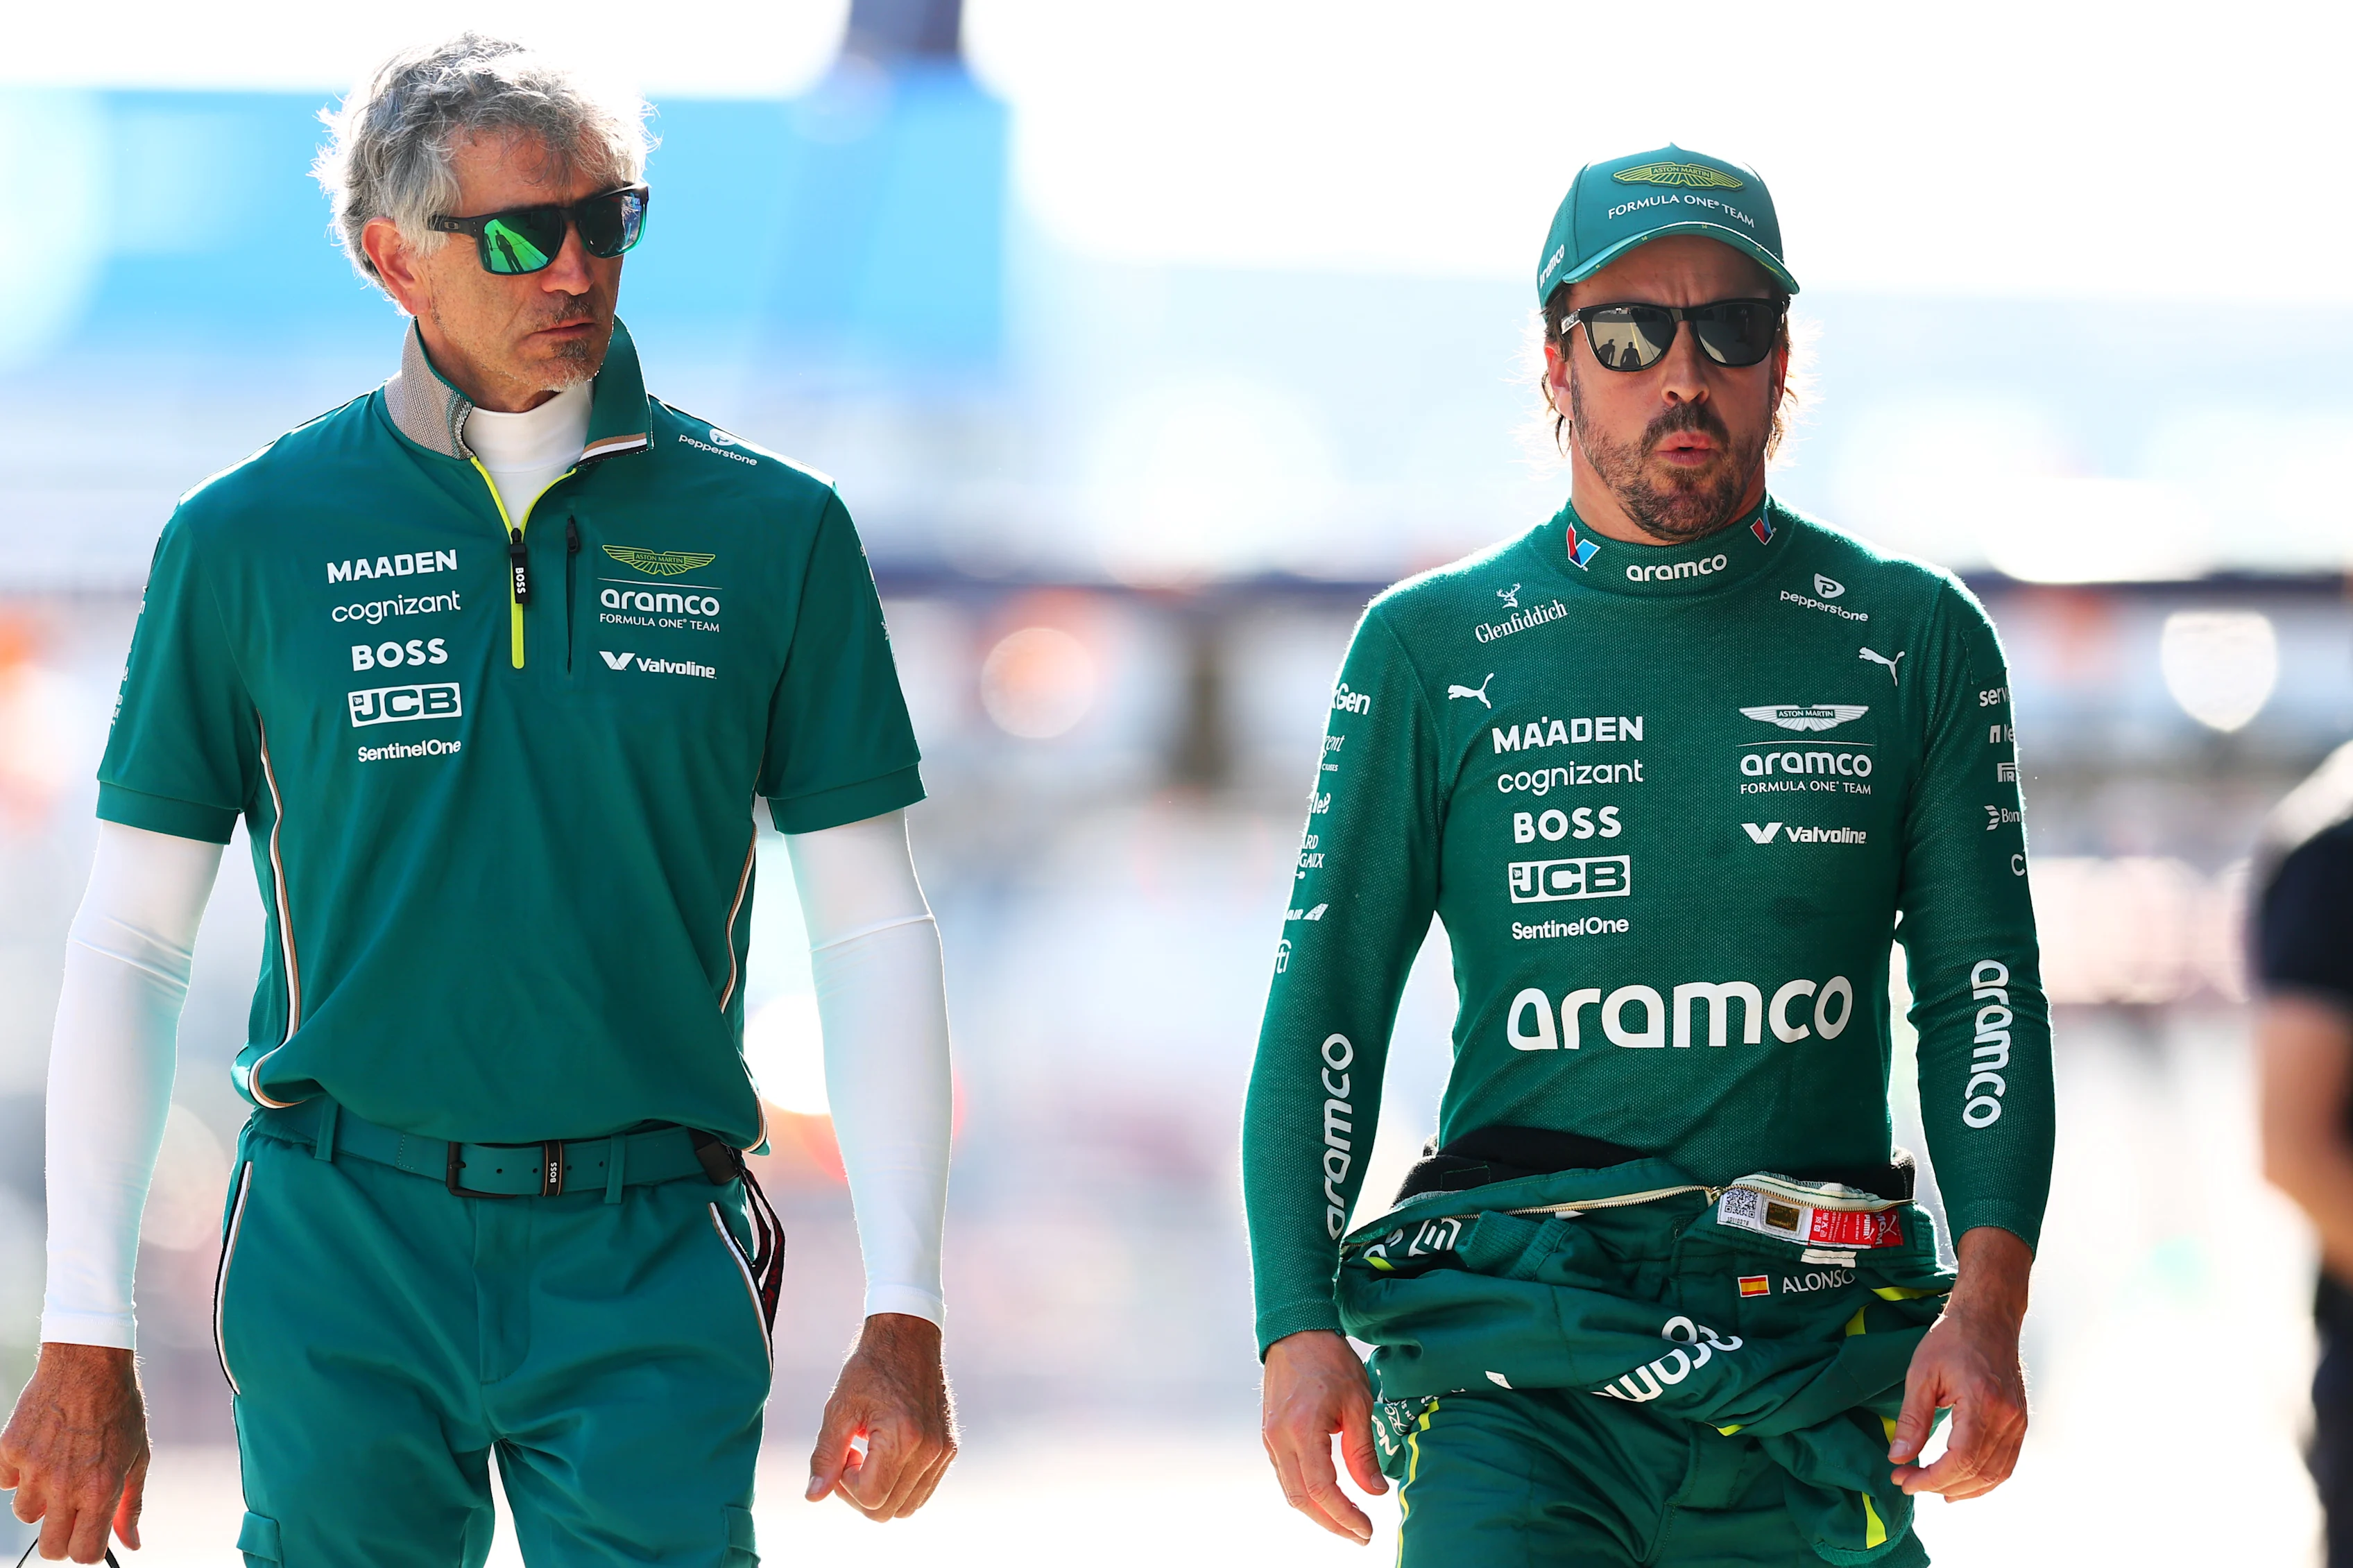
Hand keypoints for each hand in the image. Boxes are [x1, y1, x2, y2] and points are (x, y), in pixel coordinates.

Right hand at [0, 1343, 149, 1561]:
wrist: (89, 1362)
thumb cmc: (120, 1409)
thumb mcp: (138, 1455)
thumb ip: (131, 1505)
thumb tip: (133, 1545)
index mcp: (101, 1490)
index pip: (83, 1554)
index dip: (87, 1550)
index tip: (90, 1536)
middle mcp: (65, 1485)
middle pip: (50, 1548)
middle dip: (62, 1537)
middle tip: (71, 1512)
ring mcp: (33, 1469)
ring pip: (25, 1515)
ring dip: (40, 1499)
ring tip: (60, 1467)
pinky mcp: (9, 1451)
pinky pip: (6, 1483)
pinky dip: (20, 1472)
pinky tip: (42, 1447)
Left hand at [805, 1313, 955, 1520]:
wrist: (908, 1339)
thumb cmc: (869, 1369)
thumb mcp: (839, 1409)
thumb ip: (825, 1456)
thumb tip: (814, 1496)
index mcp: (902, 1437)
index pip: (870, 1497)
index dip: (845, 1485)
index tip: (845, 1453)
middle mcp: (929, 1449)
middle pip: (887, 1510)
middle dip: (859, 1493)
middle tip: (851, 1457)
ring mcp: (943, 1451)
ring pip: (906, 1508)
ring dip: (880, 1493)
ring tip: (870, 1456)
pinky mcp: (948, 1450)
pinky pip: (921, 1491)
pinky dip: (899, 1486)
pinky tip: (886, 1455)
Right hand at [1261, 1329, 1385, 1544]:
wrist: (1296, 1331)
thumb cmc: (1329, 1360)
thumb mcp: (1358, 1403)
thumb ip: (1362, 1451)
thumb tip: (1374, 1491)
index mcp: (1302, 1429)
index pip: (1321, 1489)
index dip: (1345, 1515)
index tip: (1366, 1528)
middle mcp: (1279, 1438)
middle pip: (1301, 1499)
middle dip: (1332, 1523)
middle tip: (1360, 1534)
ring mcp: (1270, 1437)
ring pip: (1291, 1491)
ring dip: (1319, 1511)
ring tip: (1348, 1520)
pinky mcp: (1270, 1435)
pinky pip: (1286, 1475)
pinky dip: (1307, 1492)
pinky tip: (1328, 1496)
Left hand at [1889, 1226, 2031, 1499]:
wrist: (1987, 1317)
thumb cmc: (1952, 1338)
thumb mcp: (1921, 1374)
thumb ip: (1912, 1419)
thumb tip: (1898, 1457)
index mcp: (1982, 1402)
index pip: (1961, 1459)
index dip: (1931, 1478)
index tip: (1904, 1479)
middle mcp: (2007, 1417)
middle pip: (1978, 1471)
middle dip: (1940, 1484)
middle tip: (1909, 1480)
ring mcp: (2018, 1421)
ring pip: (1996, 1474)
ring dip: (1964, 1488)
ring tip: (1933, 1488)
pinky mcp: (2020, 1422)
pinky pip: (2006, 1463)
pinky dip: (1984, 1479)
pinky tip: (1961, 1481)